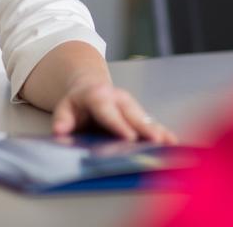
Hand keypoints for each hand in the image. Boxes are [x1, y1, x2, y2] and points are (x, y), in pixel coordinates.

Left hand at [51, 81, 176, 143]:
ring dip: (158, 131)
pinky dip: (162, 132)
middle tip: (156, 142)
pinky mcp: (138, 113)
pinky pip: (151, 123)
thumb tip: (60, 131)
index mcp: (99, 96)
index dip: (119, 124)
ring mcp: (131, 105)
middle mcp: (118, 99)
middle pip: (132, 114)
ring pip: (145, 119)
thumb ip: (62, 119)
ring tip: (170, 144)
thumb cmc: (78, 102)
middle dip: (144, 129)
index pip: (108, 111)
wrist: (90, 87)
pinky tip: (173, 142)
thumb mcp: (65, 107)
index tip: (129, 137)